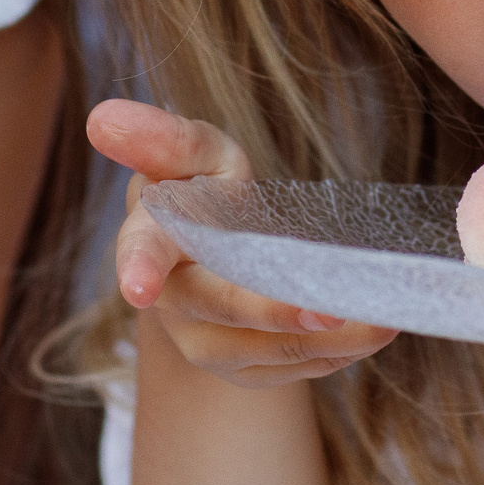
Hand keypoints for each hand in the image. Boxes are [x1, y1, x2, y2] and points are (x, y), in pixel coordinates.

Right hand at [89, 100, 399, 387]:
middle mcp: (176, 303)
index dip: (139, 268)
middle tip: (327, 312)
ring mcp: (212, 343)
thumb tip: (103, 117)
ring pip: (266, 350)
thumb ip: (164, 138)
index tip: (139, 289)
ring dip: (325, 341)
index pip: (142, 252)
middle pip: (219, 314)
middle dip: (271, 314)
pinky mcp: (252, 368)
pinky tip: (375, 331)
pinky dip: (338, 353)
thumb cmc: (206, 189)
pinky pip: (295, 368)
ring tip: (381, 321)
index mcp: (154, 240)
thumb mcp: (196, 152)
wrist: (221, 253)